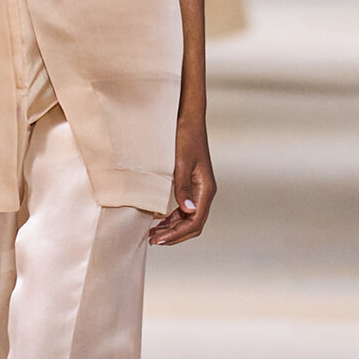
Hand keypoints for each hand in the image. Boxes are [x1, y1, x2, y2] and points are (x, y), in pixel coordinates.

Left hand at [149, 113, 215, 245]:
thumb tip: (187, 211)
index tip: (158, 239)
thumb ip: (182, 187)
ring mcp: (199, 188)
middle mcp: (205, 191)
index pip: (194, 221)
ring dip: (173, 228)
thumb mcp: (181, 162)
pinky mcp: (192, 183)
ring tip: (153, 234)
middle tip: (153, 241)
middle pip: (193, 224)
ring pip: (189, 218)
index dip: (177, 234)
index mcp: (205, 188)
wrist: (188, 117)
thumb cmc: (184, 136)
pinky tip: (159, 220)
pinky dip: (173, 217)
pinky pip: (185, 208)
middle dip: (174, 235)